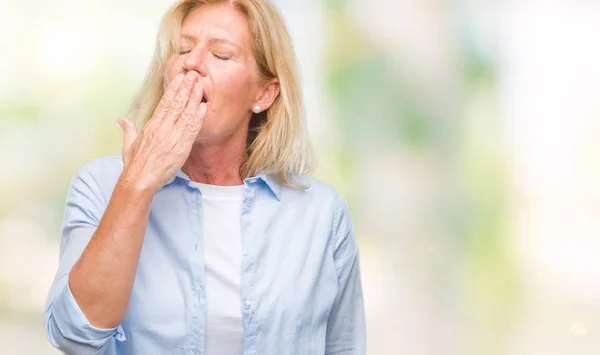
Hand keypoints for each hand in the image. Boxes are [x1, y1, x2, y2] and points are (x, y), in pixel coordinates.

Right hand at [117, 71, 207, 191]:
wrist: (140, 180)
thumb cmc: (135, 164)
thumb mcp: (129, 144)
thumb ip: (129, 129)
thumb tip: (122, 120)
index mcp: (152, 125)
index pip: (165, 103)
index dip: (173, 89)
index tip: (179, 78)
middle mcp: (163, 128)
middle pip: (177, 104)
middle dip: (186, 88)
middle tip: (193, 74)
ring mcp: (173, 136)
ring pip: (186, 113)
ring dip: (194, 98)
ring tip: (200, 85)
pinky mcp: (181, 147)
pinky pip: (192, 129)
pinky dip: (198, 117)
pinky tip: (203, 107)